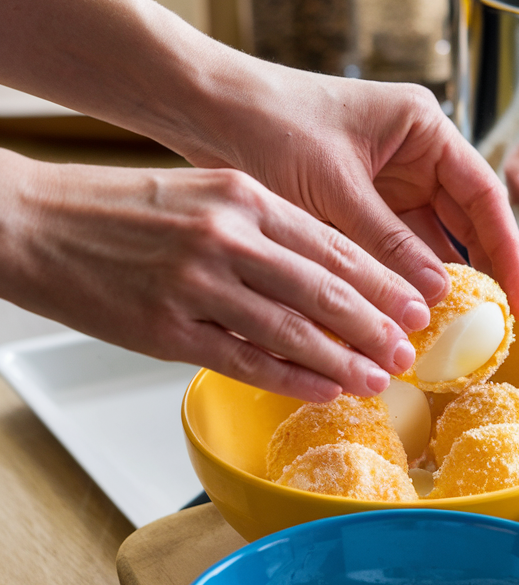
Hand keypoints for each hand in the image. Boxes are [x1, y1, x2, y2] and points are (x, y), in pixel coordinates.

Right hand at [0, 150, 428, 399]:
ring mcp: (196, 285)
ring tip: (378, 378)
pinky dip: (292, 379)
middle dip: (374, 325)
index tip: (414, 305)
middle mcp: (226, 237)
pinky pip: (245, 360)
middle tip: (408, 350)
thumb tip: (326, 270)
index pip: (333, 244)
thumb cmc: (121, 209)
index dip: (381, 282)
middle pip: (323, 289)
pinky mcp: (165, 329)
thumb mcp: (204, 193)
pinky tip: (325, 391)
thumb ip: (265, 226)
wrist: (33, 221)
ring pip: (291, 330)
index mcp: (243, 196)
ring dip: (342, 360)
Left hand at [186, 72, 518, 322]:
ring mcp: (389, 178)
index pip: (484, 195)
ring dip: (437, 281)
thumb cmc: (268, 124)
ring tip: (453, 329)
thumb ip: (387, 243)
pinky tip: (407, 312)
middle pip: (465, 221)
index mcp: (423, 128)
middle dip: (479, 273)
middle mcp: (415, 152)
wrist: (206, 108)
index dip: (507, 251)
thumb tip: (437, 295)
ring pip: (430, 239)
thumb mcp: (334, 189)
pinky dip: (400, 278)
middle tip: (494, 327)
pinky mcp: (360, 201)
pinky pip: (394, 246)